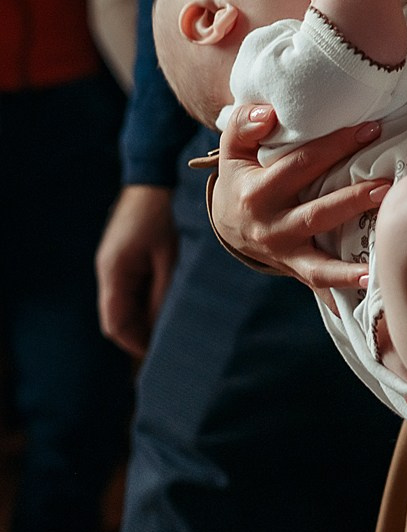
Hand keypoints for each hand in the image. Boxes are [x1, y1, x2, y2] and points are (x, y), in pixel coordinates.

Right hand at [96, 184, 176, 357]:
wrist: (154, 176)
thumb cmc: (164, 214)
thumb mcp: (171, 255)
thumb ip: (165, 292)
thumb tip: (164, 327)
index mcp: (115, 272)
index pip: (115, 324)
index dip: (135, 344)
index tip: (159, 355)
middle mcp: (108, 270)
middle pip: (118, 316)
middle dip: (140, 333)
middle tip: (169, 344)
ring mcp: (113, 263)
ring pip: (124, 304)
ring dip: (144, 316)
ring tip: (172, 324)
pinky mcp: (122, 256)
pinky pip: (130, 288)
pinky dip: (144, 299)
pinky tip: (166, 299)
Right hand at [211, 103, 390, 291]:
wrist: (228, 224)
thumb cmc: (241, 177)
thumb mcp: (233, 148)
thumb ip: (244, 123)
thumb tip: (268, 114)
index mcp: (256, 193)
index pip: (302, 165)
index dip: (336, 145)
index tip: (370, 130)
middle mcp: (270, 228)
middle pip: (316, 213)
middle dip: (353, 199)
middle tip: (387, 185)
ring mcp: (283, 254)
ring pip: (319, 262)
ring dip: (351, 262)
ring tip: (381, 248)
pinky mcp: (295, 269)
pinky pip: (320, 283)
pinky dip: (343, 288)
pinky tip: (372, 286)